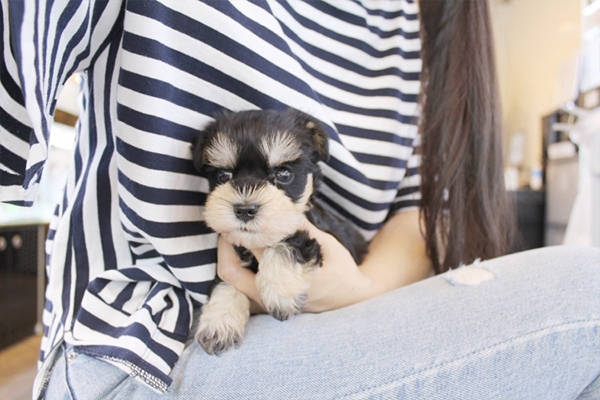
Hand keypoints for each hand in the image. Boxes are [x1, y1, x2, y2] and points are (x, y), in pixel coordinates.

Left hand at [216, 210, 431, 313]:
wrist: (350, 300)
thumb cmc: (340, 271)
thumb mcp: (327, 245)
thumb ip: (304, 228)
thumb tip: (284, 208)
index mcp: (288, 278)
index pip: (258, 248)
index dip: (250, 229)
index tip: (246, 213)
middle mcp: (272, 294)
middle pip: (231, 271)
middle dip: (224, 245)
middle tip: (228, 225)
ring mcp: (267, 302)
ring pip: (232, 282)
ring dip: (227, 257)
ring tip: (231, 236)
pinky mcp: (267, 304)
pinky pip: (240, 287)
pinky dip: (237, 267)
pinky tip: (242, 251)